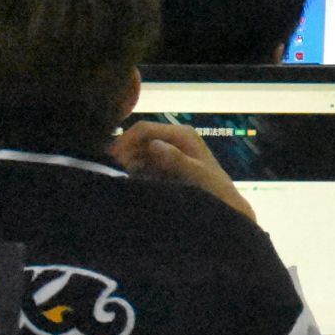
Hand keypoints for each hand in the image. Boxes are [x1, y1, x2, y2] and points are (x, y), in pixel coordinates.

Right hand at [112, 121, 257, 222]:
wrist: (224, 204)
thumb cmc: (214, 188)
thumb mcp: (197, 175)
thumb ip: (177, 160)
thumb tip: (155, 144)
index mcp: (181, 134)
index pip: (144, 129)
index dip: (124, 141)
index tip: (111, 159)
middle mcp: (172, 139)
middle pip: (137, 140)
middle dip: (122, 154)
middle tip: (110, 172)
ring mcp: (167, 151)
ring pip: (136, 152)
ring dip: (125, 164)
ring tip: (118, 180)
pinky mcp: (163, 165)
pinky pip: (141, 165)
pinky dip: (132, 172)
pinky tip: (127, 183)